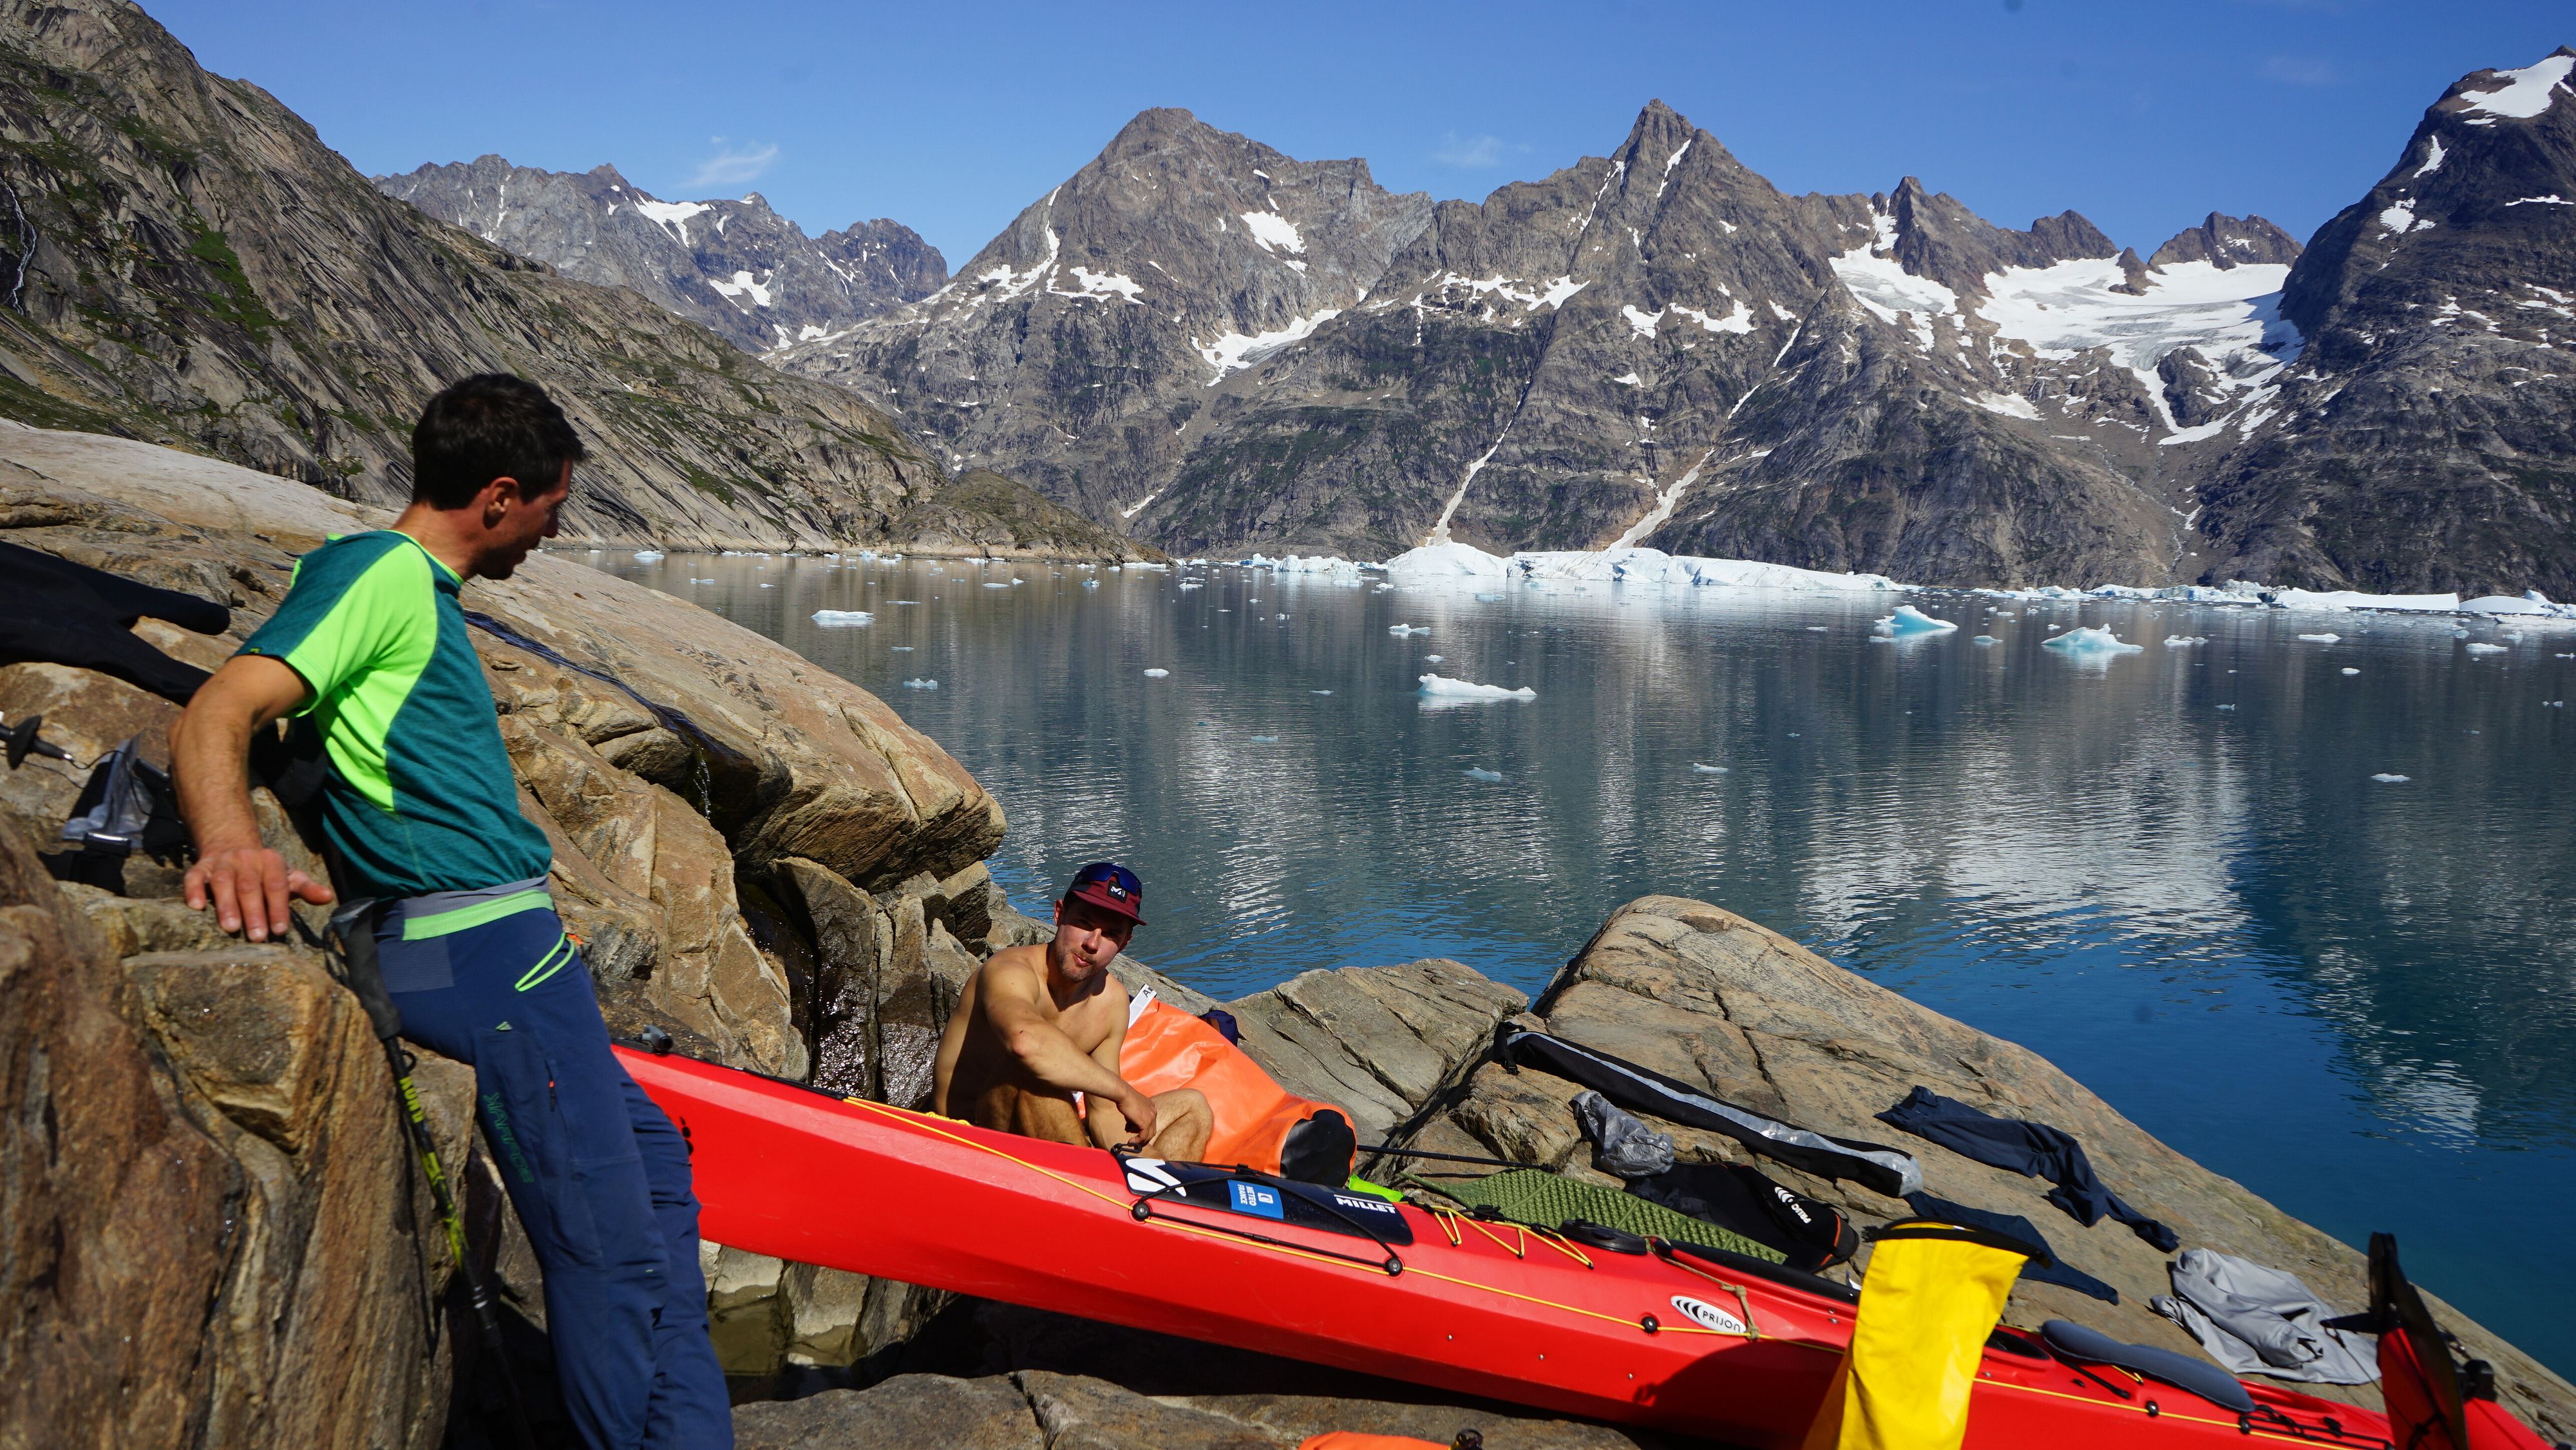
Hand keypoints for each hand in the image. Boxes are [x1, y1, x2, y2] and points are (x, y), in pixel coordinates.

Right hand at [185, 843, 332, 941]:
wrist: (233, 846)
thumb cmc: (265, 871)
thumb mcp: (288, 876)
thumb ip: (307, 888)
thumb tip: (329, 897)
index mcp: (271, 861)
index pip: (277, 885)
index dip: (279, 907)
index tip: (280, 930)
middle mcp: (246, 859)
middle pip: (250, 886)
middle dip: (254, 912)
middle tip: (257, 936)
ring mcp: (222, 863)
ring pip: (223, 882)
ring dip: (226, 904)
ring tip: (230, 927)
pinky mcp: (200, 867)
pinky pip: (194, 877)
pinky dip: (193, 890)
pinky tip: (195, 907)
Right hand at [1114, 1089, 1159, 1148]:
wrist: (1123, 1094)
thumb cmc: (1125, 1099)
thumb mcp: (1132, 1110)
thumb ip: (1133, 1119)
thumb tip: (1129, 1129)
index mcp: (1151, 1108)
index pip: (1151, 1123)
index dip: (1143, 1130)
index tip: (1134, 1133)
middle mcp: (1153, 1112)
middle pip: (1152, 1130)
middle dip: (1143, 1137)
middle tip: (1135, 1141)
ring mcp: (1151, 1117)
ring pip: (1149, 1135)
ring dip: (1140, 1141)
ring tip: (1132, 1142)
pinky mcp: (1146, 1122)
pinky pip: (1144, 1136)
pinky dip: (1138, 1141)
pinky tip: (1131, 1141)